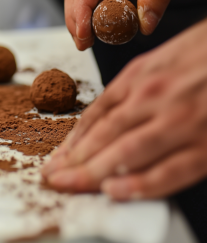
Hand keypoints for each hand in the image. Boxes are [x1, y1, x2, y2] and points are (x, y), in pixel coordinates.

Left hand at [42, 19, 206, 198]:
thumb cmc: (201, 52)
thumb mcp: (158, 58)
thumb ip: (131, 87)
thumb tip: (103, 118)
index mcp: (140, 76)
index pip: (96, 114)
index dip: (73, 140)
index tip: (58, 158)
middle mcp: (154, 98)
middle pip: (104, 135)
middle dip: (74, 161)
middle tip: (53, 177)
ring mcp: (181, 121)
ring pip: (128, 152)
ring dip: (95, 174)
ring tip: (71, 186)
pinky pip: (170, 170)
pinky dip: (141, 184)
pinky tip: (117, 192)